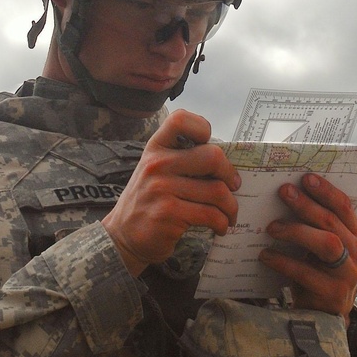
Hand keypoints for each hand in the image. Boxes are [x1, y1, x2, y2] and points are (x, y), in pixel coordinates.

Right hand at [103, 109, 239, 276]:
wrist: (123, 237)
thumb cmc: (147, 202)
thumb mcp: (154, 172)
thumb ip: (180, 160)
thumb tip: (223, 163)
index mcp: (155, 148)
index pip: (181, 120)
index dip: (202, 128)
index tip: (211, 148)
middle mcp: (157, 165)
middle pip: (212, 156)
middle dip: (230, 174)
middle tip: (233, 186)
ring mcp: (161, 189)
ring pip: (217, 191)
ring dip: (230, 206)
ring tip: (229, 214)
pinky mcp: (169, 214)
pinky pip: (210, 214)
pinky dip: (222, 222)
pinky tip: (220, 226)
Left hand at [259, 173, 356, 317]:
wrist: (324, 316)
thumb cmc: (319, 272)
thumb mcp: (324, 248)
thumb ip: (317, 225)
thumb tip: (289, 193)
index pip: (345, 207)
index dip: (326, 191)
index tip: (306, 178)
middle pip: (332, 223)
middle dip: (306, 205)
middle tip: (283, 192)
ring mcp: (348, 275)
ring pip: (326, 244)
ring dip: (296, 231)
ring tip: (271, 227)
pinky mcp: (332, 294)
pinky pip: (306, 272)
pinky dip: (283, 261)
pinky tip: (265, 255)